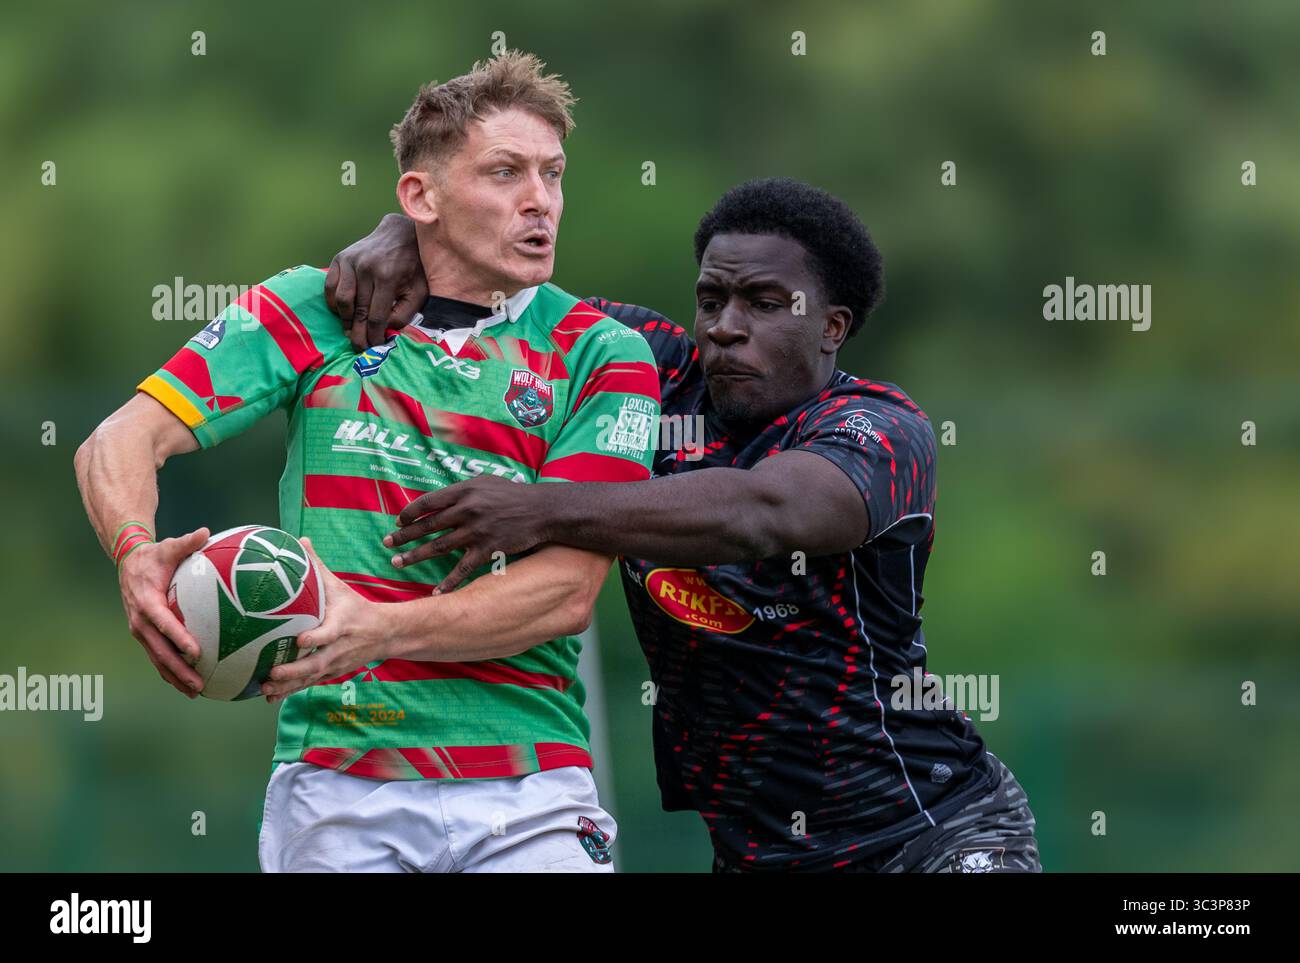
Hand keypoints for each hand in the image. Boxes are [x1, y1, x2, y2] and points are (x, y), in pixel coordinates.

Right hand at [118, 527, 208, 696]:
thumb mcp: (169, 546)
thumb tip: (206, 532)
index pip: (163, 623)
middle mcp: (140, 620)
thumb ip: (187, 542)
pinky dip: (170, 672)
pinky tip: (187, 684)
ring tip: (195, 692)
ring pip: (157, 659)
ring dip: (174, 677)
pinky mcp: (144, 635)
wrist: (128, 562)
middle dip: (178, 669)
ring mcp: (140, 630)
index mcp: (147, 601)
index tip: (195, 652)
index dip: (178, 638)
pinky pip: (157, 656)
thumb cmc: (155, 555)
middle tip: (198, 684)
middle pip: (159, 650)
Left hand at [262, 538, 388, 702]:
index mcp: (342, 624)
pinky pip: (309, 684)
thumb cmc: (356, 607)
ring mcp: (336, 664)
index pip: (330, 633)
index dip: (317, 638)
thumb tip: (300, 540)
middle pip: (318, 663)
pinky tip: (270, 697)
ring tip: (266, 690)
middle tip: (273, 673)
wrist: (385, 634)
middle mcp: (340, 648)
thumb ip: (317, 566)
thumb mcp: (340, 586)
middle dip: (295, 671)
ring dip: (289, 686)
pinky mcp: (331, 673)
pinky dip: (290, 691)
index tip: (301, 640)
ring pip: (311, 678)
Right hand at [325, 213, 427, 349]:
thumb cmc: (413, 266)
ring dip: (344, 320)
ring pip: (341, 301)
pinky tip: (343, 312)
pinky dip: (334, 303)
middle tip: (359, 347)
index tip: (374, 348)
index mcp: (388, 276)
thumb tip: (385, 329)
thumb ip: (406, 313)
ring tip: (351, 330)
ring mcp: (350, 262)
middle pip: (357, 311)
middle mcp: (366, 268)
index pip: (376, 316)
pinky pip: (330, 287)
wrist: (400, 234)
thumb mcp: (419, 290)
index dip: (374, 336)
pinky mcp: (340, 258)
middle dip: (357, 334)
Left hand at [384, 476, 549, 592]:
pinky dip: (448, 582)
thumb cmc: (514, 495)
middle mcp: (467, 510)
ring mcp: (476, 530)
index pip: (428, 502)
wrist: (543, 510)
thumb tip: (441, 499)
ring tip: (397, 563)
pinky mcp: (487, 549)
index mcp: (464, 490)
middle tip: (387, 544)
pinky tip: (435, 592)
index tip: (399, 521)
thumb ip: (463, 491)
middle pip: (427, 525)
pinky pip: (462, 568)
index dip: (410, 513)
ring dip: (415, 556)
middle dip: (404, 536)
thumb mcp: (487, 482)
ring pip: (438, 546)